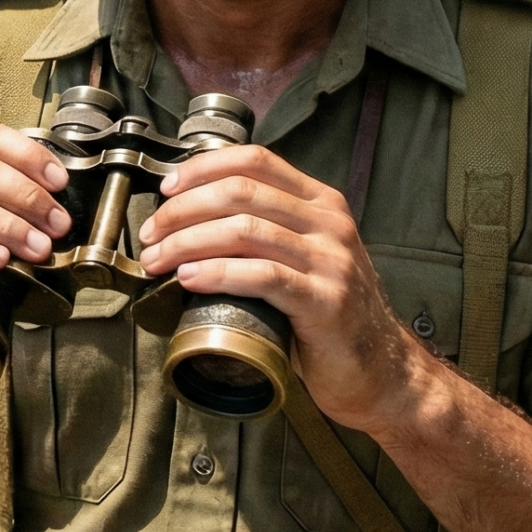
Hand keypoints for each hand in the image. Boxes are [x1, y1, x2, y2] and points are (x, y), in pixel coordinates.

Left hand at [135, 144, 425, 433]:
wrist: (380, 370)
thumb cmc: (328, 315)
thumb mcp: (301, 257)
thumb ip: (264, 231)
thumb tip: (188, 221)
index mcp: (321, 203)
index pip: (255, 161)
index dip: (202, 169)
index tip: (165, 190)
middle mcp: (329, 223)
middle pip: (240, 192)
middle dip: (182, 210)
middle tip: (151, 235)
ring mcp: (331, 260)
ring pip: (244, 230)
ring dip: (187, 243)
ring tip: (157, 260)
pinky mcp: (325, 300)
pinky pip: (262, 275)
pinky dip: (217, 273)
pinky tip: (189, 279)